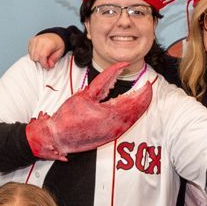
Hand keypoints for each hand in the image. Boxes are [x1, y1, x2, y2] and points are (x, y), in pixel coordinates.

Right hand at [25, 61, 152, 160]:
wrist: (59, 137)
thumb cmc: (69, 116)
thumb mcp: (86, 94)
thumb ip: (104, 80)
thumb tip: (118, 68)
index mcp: (112, 114)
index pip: (135, 99)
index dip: (143, 90)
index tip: (147, 82)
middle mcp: (117, 125)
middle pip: (139, 110)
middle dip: (145, 97)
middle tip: (148, 87)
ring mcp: (115, 132)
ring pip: (135, 118)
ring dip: (140, 106)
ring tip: (143, 95)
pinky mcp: (111, 136)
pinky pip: (128, 124)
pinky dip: (133, 114)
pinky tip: (132, 107)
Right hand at [28, 32, 66, 68]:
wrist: (55, 36)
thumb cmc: (57, 44)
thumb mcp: (60, 52)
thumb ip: (54, 59)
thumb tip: (49, 65)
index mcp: (48, 43)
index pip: (42, 56)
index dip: (44, 64)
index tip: (47, 67)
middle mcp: (40, 40)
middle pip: (35, 57)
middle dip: (41, 62)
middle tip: (46, 61)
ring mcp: (34, 40)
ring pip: (31, 56)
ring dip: (37, 59)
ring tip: (43, 57)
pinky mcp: (31, 41)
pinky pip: (29, 52)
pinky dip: (34, 55)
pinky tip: (39, 53)